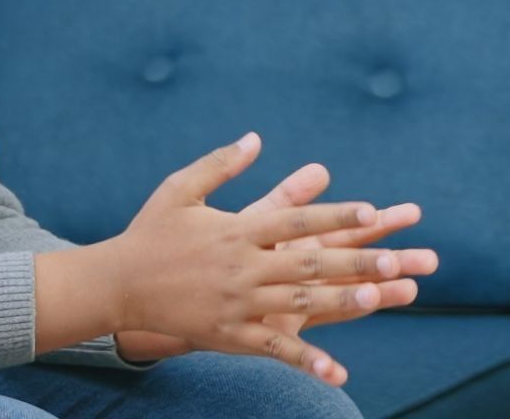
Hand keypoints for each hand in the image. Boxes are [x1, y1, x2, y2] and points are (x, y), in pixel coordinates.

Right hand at [93, 133, 437, 386]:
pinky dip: (308, 361)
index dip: (334, 215)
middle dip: (354, 261)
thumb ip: (221, 163)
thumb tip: (255, 136)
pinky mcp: (229, 335)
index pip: (295, 220)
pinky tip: (339, 372)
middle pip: (308, 263)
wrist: (114, 285)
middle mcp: (242, 266)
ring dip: (341, 302)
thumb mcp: (181, 187)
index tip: (372, 210)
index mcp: (236, 229)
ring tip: (379, 300)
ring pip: (298, 304)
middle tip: (395, 260)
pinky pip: (274, 350)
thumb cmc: (150, 232)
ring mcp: (237, 304)